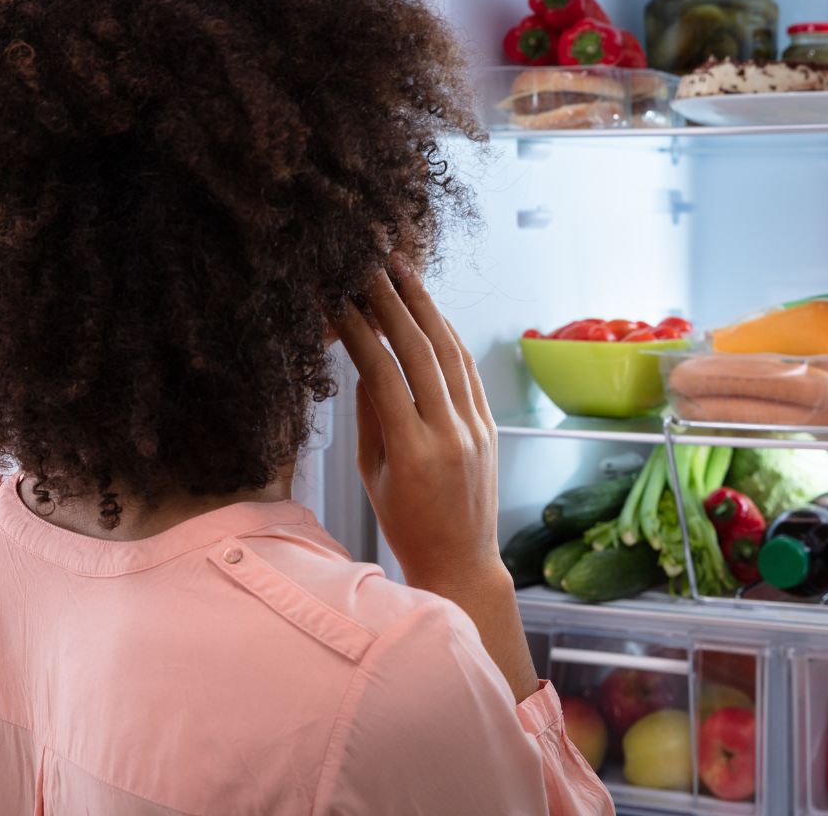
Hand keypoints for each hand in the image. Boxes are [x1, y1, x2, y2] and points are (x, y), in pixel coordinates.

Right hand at [331, 257, 500, 595]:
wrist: (461, 560)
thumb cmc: (406, 525)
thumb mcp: (373, 474)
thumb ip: (370, 416)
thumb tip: (363, 362)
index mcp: (412, 451)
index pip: (382, 373)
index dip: (358, 331)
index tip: (336, 300)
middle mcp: (450, 433)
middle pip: (420, 351)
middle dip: (392, 302)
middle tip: (370, 267)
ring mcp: (475, 426)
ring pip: (450, 352)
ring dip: (425, 306)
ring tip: (402, 271)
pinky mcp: (490, 424)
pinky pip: (468, 370)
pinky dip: (448, 335)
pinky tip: (430, 311)